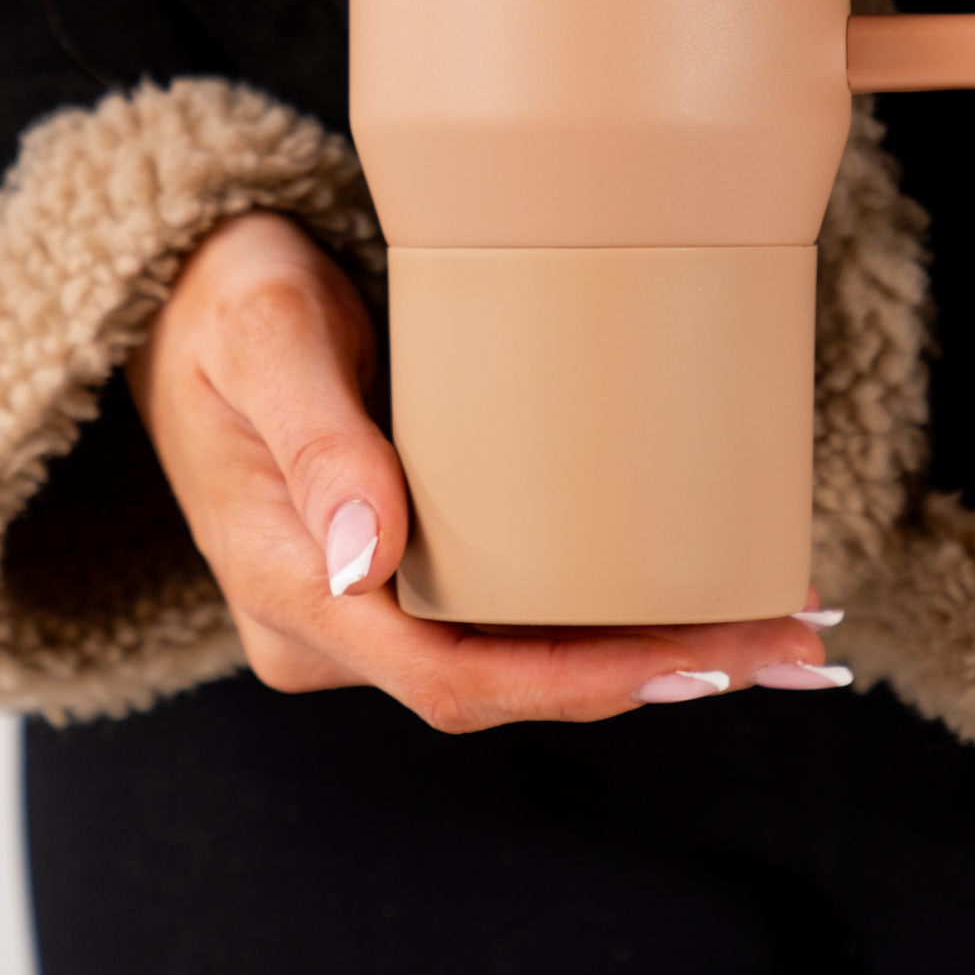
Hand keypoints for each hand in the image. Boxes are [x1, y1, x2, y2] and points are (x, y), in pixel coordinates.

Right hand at [126, 210, 838, 730]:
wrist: (180, 293)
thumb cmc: (221, 299)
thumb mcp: (262, 336)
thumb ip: (313, 437)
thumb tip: (365, 560)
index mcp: (290, 589)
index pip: (453, 675)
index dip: (585, 680)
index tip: (701, 657)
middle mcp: (330, 622)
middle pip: (510, 680)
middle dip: (658, 668)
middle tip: (794, 641)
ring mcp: (365, 603)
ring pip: (522, 657)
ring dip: (652, 645)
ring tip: (781, 619)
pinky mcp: (400, 568)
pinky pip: (512, 613)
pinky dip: (610, 609)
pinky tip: (698, 590)